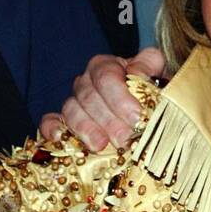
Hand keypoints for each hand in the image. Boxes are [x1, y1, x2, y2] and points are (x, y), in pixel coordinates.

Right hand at [40, 47, 165, 151]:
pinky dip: (52, 128)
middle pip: (89, 96)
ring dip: (85, 128)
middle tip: (126, 140)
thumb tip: (137, 73)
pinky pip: (51, 121)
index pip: (106, 75)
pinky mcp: (65, 121)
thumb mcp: (159, 75)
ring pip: (71, 109)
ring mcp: (74, 101)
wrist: (150, 114)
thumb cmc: (155, 94)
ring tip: (101, 146)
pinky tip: (60, 138)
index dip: (120, 97)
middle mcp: (88, 80)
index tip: (136, 117)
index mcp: (109, 65)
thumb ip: (150, 67)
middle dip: (108, 120)